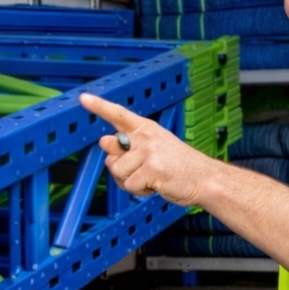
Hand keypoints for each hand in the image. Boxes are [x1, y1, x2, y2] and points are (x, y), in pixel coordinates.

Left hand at [78, 93, 218, 207]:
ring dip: (130, 181)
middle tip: (138, 169)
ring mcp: (149, 152)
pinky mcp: (152, 169)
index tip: (83, 98)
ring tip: (150, 179)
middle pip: (109, 148)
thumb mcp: (155, 147)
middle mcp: (146, 136)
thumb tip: (104, 142)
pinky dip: (140, 191)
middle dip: (117, 163)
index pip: (118, 114)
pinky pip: (130, 185)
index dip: (99, 106)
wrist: (204, 178)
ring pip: (117, 171)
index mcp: (146, 128)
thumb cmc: (179, 165)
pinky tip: (155, 186)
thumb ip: (129, 146)